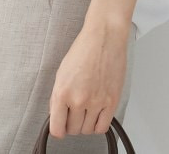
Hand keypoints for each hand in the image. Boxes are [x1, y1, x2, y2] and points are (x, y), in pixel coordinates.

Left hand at [48, 20, 130, 139]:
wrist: (104, 37)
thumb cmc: (84, 49)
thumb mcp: (62, 72)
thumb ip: (58, 96)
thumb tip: (57, 114)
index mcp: (62, 92)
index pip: (57, 128)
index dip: (58, 129)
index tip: (60, 127)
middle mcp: (79, 99)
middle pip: (73, 130)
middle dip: (72, 123)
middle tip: (74, 112)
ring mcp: (96, 102)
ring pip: (87, 130)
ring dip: (85, 123)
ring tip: (86, 110)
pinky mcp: (111, 101)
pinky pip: (103, 127)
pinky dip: (98, 125)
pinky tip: (96, 114)